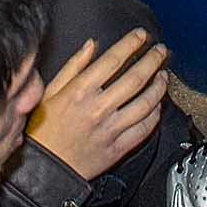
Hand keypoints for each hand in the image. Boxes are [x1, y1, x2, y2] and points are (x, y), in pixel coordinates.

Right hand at [26, 29, 170, 179]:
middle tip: (160, 51)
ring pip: (145, 104)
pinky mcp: (117, 149)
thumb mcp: (49, 92)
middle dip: (152, 60)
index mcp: (79, 91)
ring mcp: (110, 129)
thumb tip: (91, 45)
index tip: (140, 36)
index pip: (113, 60)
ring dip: (158, 86)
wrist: (45, 170)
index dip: (130, 44)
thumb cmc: (43, 131)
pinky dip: (154, 115)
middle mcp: (98, 108)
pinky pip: (144, 129)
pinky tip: (157, 106)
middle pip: (135, 78)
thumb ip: (73, 66)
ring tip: (163, 76)